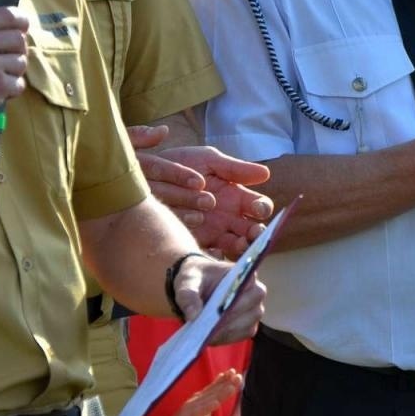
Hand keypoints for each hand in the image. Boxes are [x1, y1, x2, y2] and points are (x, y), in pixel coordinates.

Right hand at [0, 7, 28, 141]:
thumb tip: (16, 30)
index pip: (7, 14)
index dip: (21, 21)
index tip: (23, 28)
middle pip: (19, 38)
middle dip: (18, 52)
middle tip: (5, 63)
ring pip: (22, 62)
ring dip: (14, 74)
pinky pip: (19, 84)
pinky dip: (10, 91)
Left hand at [129, 126, 273, 258]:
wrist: (149, 175)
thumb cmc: (182, 165)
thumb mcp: (208, 160)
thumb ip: (234, 168)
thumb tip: (266, 173)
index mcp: (236, 197)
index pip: (259, 207)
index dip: (262, 208)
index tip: (257, 208)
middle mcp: (228, 217)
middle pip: (252, 231)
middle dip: (257, 233)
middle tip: (254, 233)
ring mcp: (213, 232)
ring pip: (235, 246)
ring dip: (240, 246)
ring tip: (236, 242)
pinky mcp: (195, 243)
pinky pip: (209, 254)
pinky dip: (214, 255)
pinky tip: (214, 251)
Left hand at [171, 256, 265, 343]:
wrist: (197, 287)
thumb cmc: (196, 280)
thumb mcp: (187, 282)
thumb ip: (188, 295)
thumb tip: (194, 315)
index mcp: (245, 274)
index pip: (247, 289)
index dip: (234, 302)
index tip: (216, 312)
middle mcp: (256, 292)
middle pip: (251, 311)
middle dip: (228, 321)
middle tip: (207, 327)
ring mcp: (255, 311)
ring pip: (247, 326)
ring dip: (226, 332)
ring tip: (205, 333)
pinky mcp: (248, 326)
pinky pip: (242, 335)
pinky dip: (226, 338)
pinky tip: (210, 336)